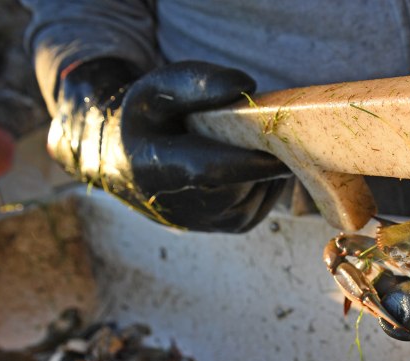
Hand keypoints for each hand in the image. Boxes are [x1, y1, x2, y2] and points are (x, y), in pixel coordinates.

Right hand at [49, 59, 290, 231]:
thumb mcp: (156, 90)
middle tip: (272, 131)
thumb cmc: (148, 122)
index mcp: (157, 167)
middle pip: (241, 184)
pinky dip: (267, 183)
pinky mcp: (226, 227)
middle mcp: (181, 204)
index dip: (250, 159)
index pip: (211, 170)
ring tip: (257, 142)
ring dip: (266, 170)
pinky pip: (260, 206)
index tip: (280, 138)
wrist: (129, 165)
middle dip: (262, 157)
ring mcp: (206, 222)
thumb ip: (195, 82)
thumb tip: (246, 87)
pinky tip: (257, 161)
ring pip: (255, 196)